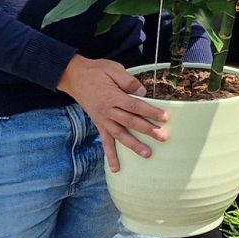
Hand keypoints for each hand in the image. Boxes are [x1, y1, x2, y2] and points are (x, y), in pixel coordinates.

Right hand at [57, 56, 168, 172]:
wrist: (73, 76)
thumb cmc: (96, 71)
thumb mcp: (113, 69)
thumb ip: (128, 81)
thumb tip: (142, 92)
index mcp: (113, 96)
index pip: (135, 106)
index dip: (151, 112)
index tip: (164, 117)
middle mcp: (108, 111)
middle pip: (131, 122)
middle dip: (148, 130)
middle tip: (163, 137)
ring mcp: (102, 119)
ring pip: (120, 135)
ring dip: (134, 146)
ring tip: (147, 154)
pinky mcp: (99, 124)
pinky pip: (105, 142)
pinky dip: (110, 155)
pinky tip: (116, 168)